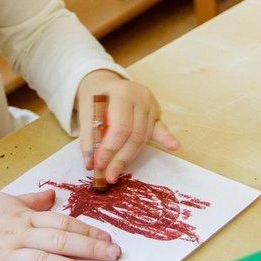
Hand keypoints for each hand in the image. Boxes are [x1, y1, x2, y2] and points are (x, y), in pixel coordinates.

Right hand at [0, 188, 119, 260]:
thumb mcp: (5, 200)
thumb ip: (31, 202)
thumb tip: (53, 196)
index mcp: (23, 217)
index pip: (62, 223)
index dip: (87, 231)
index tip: (108, 240)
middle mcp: (17, 234)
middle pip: (59, 240)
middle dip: (89, 248)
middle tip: (114, 256)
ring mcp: (2, 254)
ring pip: (41, 260)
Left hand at [76, 70, 180, 184]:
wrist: (108, 85)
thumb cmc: (97, 100)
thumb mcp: (86, 113)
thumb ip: (88, 137)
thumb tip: (91, 163)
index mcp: (122, 93)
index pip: (120, 127)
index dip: (110, 149)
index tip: (99, 165)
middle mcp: (140, 97)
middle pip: (134, 136)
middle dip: (120, 159)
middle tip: (108, 176)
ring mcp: (151, 105)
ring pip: (142, 138)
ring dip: (129, 157)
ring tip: (115, 171)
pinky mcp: (157, 114)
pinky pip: (160, 130)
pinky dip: (166, 140)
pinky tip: (174, 146)